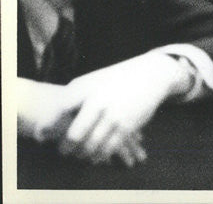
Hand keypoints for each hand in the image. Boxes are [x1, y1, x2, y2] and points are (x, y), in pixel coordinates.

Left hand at [16, 77, 145, 166]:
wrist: (151, 73)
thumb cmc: (114, 79)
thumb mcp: (92, 81)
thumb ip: (71, 99)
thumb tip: (48, 124)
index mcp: (88, 88)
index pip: (62, 109)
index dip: (50, 124)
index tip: (42, 136)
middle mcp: (101, 101)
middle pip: (75, 134)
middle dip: (66, 147)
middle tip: (63, 151)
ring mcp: (115, 114)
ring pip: (91, 145)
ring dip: (82, 154)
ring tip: (79, 154)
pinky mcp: (128, 125)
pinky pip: (109, 148)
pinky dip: (100, 156)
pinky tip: (96, 157)